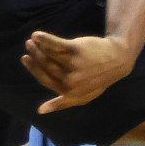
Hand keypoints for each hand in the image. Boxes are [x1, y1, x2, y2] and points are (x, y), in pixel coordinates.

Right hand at [21, 32, 135, 112]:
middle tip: (28, 46)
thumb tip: (40, 111)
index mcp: (68, 90)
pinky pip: (56, 44)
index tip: (25, 59)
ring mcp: (73, 63)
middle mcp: (69, 78)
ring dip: (38, 46)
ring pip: (49, 55)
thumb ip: (62, 103)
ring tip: (32, 39)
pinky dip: (46, 39)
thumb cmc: (99, 78)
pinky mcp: (77, 49)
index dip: (34, 70)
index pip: (45, 79)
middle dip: (35, 55)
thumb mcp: (83, 96)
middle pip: (46, 65)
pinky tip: (38, 34)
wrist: (119, 59)